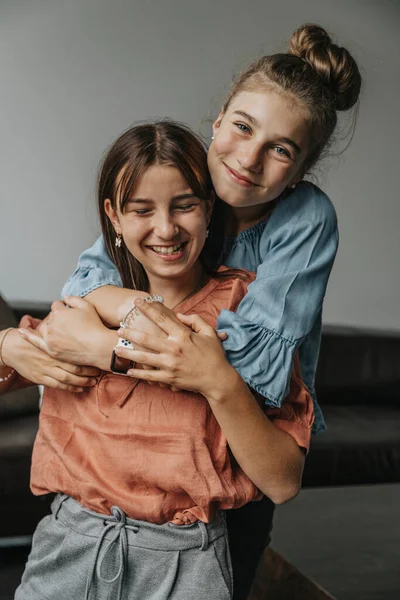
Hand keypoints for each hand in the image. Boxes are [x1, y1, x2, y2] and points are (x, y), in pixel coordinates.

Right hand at [2, 328, 98, 391]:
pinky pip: (58, 385)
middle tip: (100, 372)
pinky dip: (70, 388)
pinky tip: (80, 388)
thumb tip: (79, 328)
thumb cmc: (33, 339)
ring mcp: (46, 369)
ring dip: (83, 381)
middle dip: (90, 372)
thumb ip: (61, 333)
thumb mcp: (47, 332)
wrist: (13, 348)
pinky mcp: (40, 378)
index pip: (76, 354)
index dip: (89, 359)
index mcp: (55, 347)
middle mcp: (52, 359)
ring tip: (94, 381)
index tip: (99, 359)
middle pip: (75, 367)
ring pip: (68, 378)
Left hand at [19, 297, 108, 366]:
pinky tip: (20, 332)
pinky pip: (34, 341)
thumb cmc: (95, 326)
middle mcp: (51, 324)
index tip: (72, 314)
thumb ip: (73, 299)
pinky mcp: (50, 349)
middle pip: (50, 317)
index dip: (65, 309)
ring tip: (60, 331)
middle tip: (70, 325)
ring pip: (43, 328)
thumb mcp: (87, 306)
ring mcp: (49, 338)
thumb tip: (65, 299)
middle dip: (57, 318)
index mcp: (59, 312)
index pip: (57, 306)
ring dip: (49, 327)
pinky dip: (27, 335)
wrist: (98, 347)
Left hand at [114, 299, 232, 397]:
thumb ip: (195, 319)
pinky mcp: (169, 378)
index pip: (161, 318)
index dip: (147, 308)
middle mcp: (174, 349)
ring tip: (116, 349)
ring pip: (144, 358)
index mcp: (183, 335)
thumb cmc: (214, 355)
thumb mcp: (209, 332)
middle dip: (130, 333)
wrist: (218, 379)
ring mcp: (170, 364)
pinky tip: (128, 371)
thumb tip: (179, 314)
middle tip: (118, 329)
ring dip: (128, 353)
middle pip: (146, 338)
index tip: (136, 302)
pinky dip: (138, 374)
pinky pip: (150, 375)